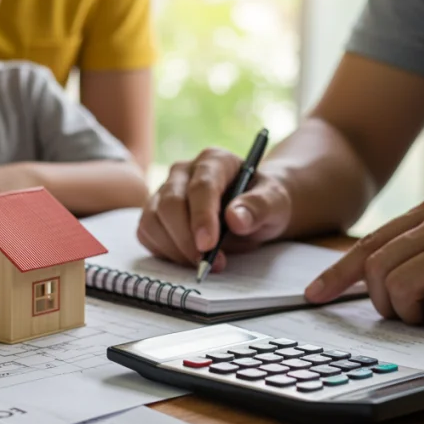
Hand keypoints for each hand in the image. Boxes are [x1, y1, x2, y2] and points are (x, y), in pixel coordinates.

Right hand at [136, 148, 291, 269]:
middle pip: (171, 203)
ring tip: (203, 263)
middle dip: (186, 239)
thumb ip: (260, 207)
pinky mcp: (154, 213)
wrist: (252, 212)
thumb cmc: (263, 204)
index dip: (202, 217)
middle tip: (208, 263)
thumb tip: (236, 218)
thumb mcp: (276, 204)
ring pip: (153, 220)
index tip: (209, 245)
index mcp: (214, 160)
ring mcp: (164, 191)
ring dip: (175, 249)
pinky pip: (147, 233)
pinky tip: (187, 257)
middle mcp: (183, 172)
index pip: (202, 186)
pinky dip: (164, 251)